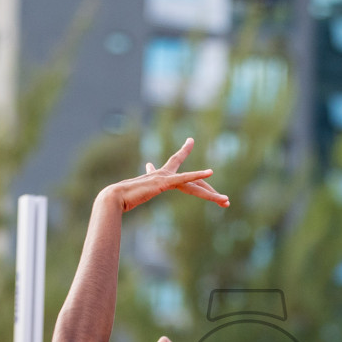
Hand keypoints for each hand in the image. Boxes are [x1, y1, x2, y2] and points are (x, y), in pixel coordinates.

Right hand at [100, 138, 228, 212]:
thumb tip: (142, 173)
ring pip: (194, 186)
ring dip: (212, 195)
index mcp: (159, 175)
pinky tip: (210, 172)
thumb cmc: (124, 196)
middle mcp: (164, 173)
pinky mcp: (164, 182)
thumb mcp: (138, 191)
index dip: (184, 151)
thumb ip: (143, 185)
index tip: (190, 140)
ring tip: (226, 201)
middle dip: (210, 192)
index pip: (176, 162)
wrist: (115, 197)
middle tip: (225, 200)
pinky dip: (197, 175)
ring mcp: (165, 177)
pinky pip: (184, 179)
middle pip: (193, 181)